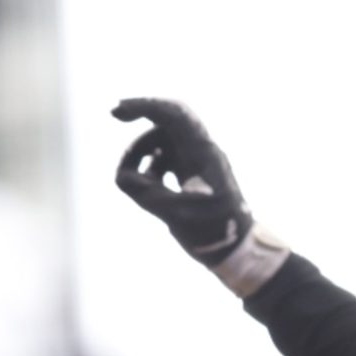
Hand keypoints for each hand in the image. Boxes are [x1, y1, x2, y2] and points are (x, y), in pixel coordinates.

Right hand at [113, 98, 287, 296]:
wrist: (239, 249)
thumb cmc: (216, 234)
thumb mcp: (176, 215)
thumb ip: (146, 194)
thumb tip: (123, 176)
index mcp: (205, 154)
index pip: (175, 115)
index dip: (145, 106)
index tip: (117, 111)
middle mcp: (203, 151)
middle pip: (170, 117)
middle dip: (143, 112)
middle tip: (115, 113)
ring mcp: (200, 161)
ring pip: (165, 137)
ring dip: (145, 149)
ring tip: (140, 181)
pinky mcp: (195, 173)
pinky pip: (167, 155)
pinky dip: (152, 163)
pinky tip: (151, 182)